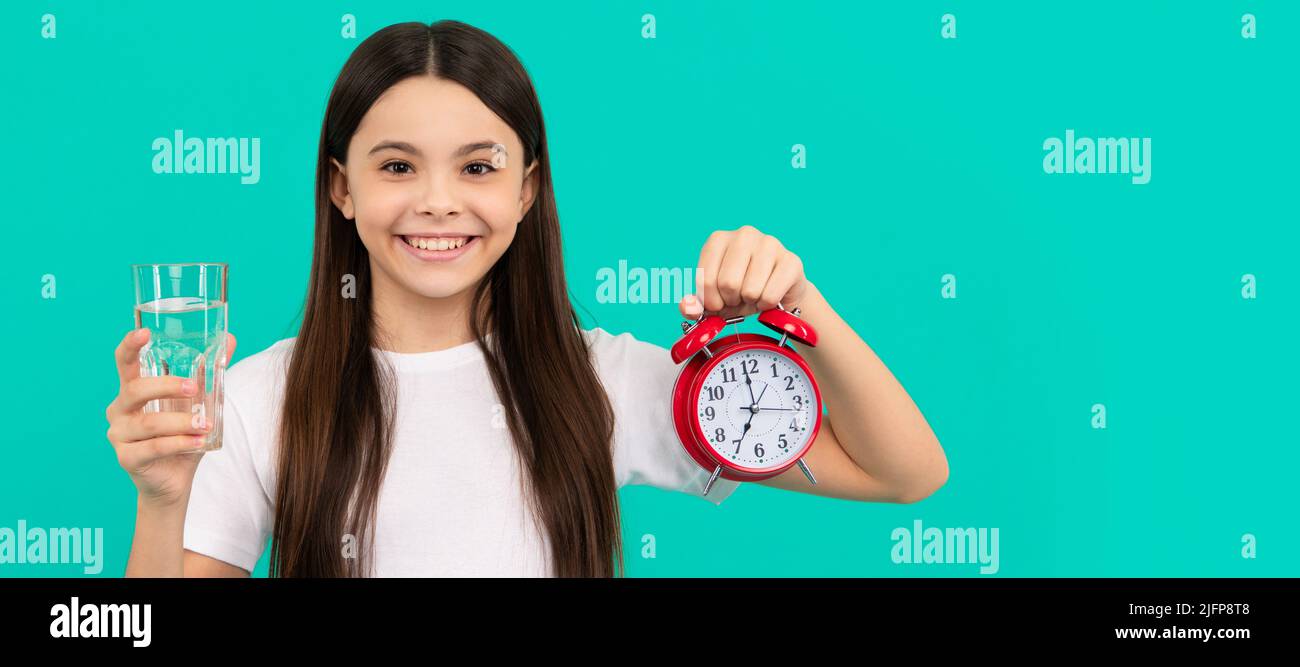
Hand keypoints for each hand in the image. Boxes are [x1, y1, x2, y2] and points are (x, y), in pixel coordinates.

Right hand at [105, 328, 236, 507]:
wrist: (174, 480)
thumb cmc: (182, 436)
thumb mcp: (198, 403)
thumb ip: (210, 373)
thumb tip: (229, 339)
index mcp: (132, 391)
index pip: (124, 363)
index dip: (130, 346)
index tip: (143, 332)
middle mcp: (120, 410)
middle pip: (135, 390)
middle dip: (166, 386)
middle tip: (194, 388)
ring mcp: (119, 435)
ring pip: (149, 423)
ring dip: (181, 422)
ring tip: (206, 424)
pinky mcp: (127, 458)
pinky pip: (154, 447)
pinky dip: (180, 443)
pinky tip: (200, 441)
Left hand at [679, 225, 809, 319]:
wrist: (778, 294)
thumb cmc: (741, 292)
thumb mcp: (714, 299)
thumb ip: (694, 306)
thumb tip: (687, 308)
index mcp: (718, 239)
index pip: (704, 279)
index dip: (711, 300)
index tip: (719, 301)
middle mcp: (744, 234)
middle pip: (728, 283)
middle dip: (731, 300)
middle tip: (739, 297)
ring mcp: (770, 244)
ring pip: (750, 290)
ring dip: (750, 302)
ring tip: (754, 295)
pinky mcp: (791, 261)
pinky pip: (770, 295)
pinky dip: (767, 305)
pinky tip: (770, 296)